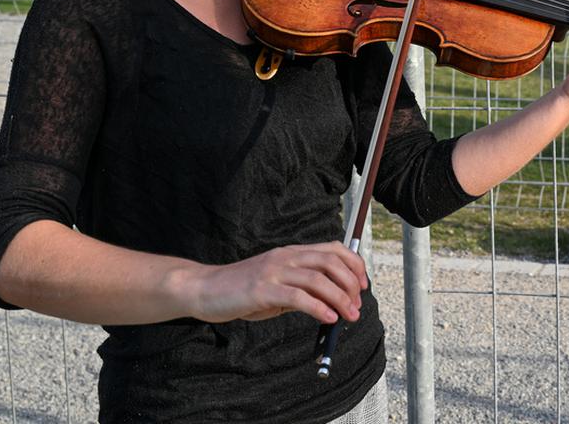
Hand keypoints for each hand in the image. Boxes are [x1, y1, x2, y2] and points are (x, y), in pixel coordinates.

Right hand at [181, 241, 368, 324]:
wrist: (205, 289)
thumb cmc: (242, 289)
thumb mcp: (277, 284)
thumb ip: (301, 288)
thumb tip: (330, 303)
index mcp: (291, 253)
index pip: (333, 250)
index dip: (354, 266)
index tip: (363, 286)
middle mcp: (285, 257)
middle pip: (330, 262)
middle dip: (351, 284)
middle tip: (357, 305)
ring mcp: (274, 271)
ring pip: (318, 279)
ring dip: (340, 298)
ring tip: (349, 315)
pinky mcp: (262, 289)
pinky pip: (298, 297)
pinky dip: (318, 308)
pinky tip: (328, 318)